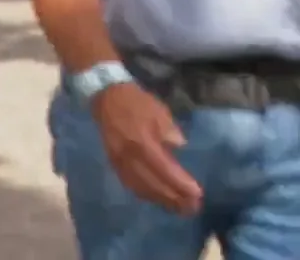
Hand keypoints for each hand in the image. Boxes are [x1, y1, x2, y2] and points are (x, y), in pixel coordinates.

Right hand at [91, 84, 202, 215]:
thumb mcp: (158, 110)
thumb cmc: (136, 102)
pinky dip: (145, 194)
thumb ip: (169, 129)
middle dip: (173, 197)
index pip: (163, 169)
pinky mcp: (114, 163)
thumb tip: (178, 145)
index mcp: (140, 142)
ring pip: (140, 187)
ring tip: (179, 207)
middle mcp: (128, 156)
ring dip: (160, 199)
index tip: (197, 193)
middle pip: (152, 183)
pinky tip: (157, 198)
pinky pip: (130, 183)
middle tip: (193, 207)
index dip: (180, 183)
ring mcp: (119, 161)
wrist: (106, 97)